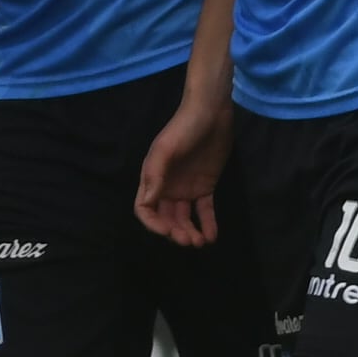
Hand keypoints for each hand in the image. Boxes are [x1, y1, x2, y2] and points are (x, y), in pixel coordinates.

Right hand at [134, 96, 231, 246]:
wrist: (211, 113)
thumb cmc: (183, 128)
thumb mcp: (165, 149)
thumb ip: (155, 175)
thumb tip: (146, 203)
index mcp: (153, 179)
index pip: (145, 209)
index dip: (153, 224)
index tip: (168, 231)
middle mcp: (167, 187)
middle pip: (166, 218)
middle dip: (175, 232)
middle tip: (189, 240)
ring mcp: (186, 188)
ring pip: (185, 218)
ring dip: (190, 232)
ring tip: (200, 242)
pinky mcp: (205, 186)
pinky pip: (204, 211)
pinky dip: (208, 224)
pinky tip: (212, 236)